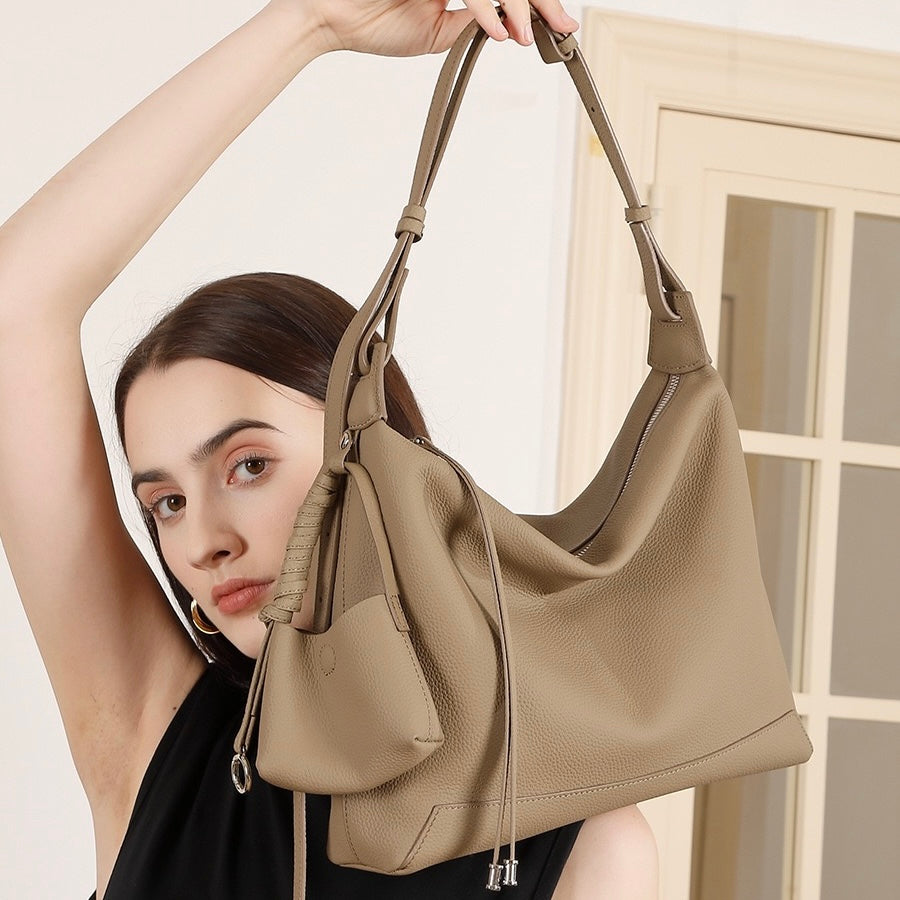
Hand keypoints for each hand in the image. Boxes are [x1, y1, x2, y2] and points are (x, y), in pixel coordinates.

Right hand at [284, 0, 579, 57]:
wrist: (331, 19)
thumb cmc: (374, 23)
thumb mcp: (436, 33)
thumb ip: (471, 24)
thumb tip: (507, 27)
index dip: (535, 4)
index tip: (559, 26)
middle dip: (540, 0)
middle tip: (561, 25)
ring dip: (513, 6)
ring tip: (521, 36)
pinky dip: (483, 8)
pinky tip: (496, 31)